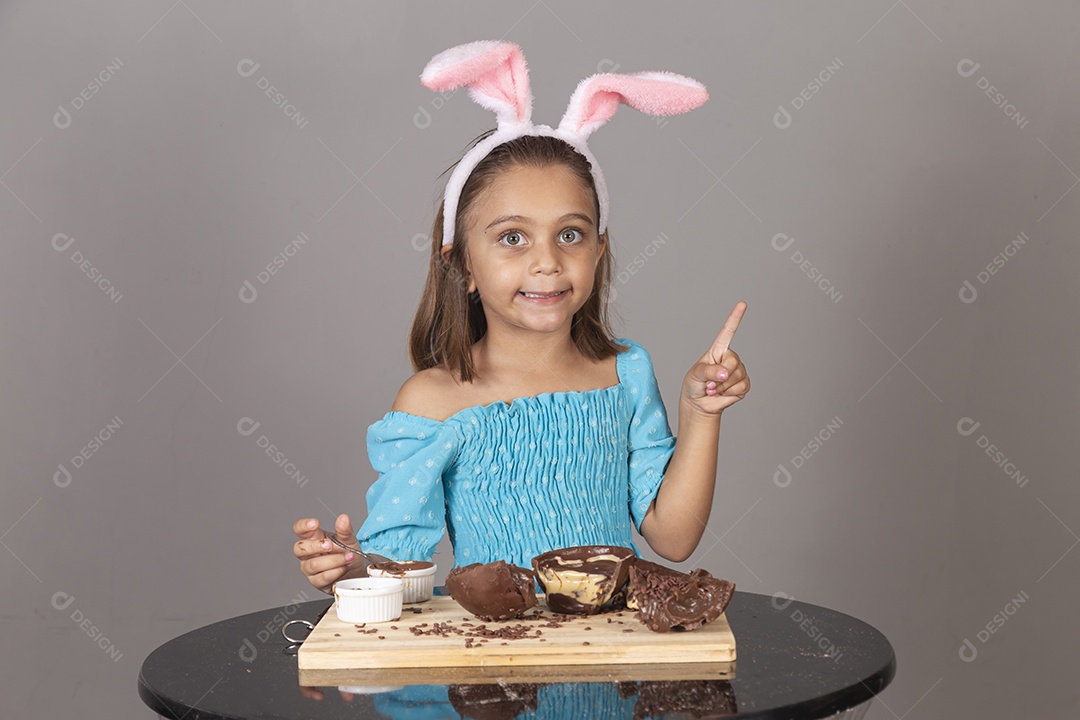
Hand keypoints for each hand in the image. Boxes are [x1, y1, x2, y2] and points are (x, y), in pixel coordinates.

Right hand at [292, 513, 364, 594]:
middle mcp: (308, 553)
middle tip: (331, 545)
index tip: (314, 524)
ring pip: (313, 564)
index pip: (299, 529)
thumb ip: (345, 529)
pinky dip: (337, 571)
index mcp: (313, 538)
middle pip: (300, 548)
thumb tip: (343, 518)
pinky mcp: (316, 581)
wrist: (356, 571)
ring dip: (334, 560)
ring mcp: (310, 568)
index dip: (303, 526)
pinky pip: (322, 577)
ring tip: (348, 557)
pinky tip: (344, 567)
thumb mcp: (349, 539)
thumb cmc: (348, 552)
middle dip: (316, 546)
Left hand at [681, 301, 749, 415]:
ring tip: (714, 388)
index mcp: (717, 350)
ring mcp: (738, 370)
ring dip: (723, 386)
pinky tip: (723, 393)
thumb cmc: (694, 385)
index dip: (735, 318)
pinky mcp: (743, 384)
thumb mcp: (696, 375)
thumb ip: (709, 372)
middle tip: (709, 383)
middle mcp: (729, 358)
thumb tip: (725, 373)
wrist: (699, 404)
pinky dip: (730, 392)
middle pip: (733, 361)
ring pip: (738, 375)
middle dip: (721, 375)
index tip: (742, 304)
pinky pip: (742, 386)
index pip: (728, 331)